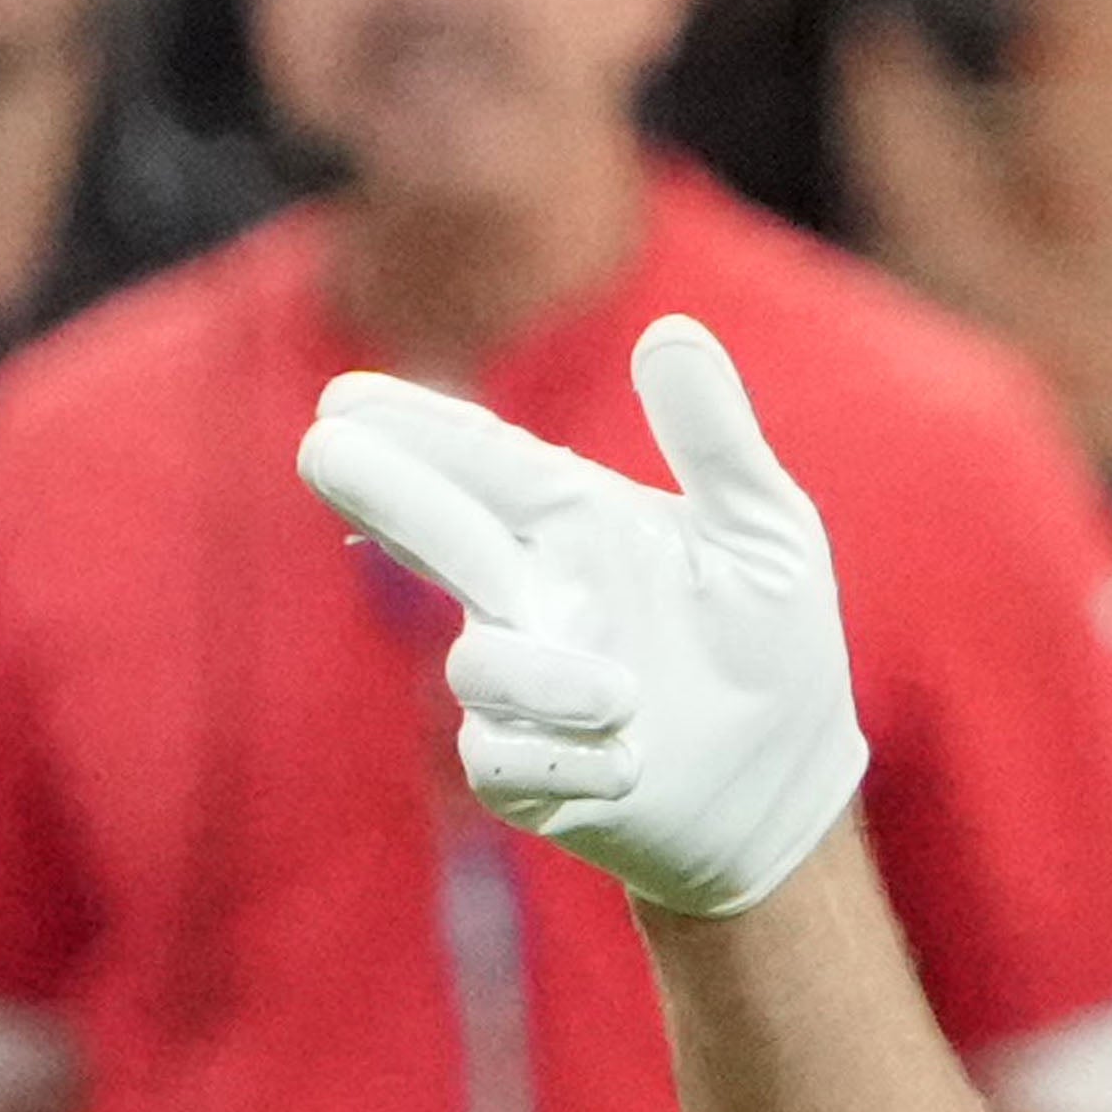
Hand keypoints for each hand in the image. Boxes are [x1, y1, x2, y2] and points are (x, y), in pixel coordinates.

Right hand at [295, 318, 870, 920]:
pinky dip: (562, 761)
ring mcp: (524, 687)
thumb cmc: (770, 643)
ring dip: (540, 677)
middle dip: (385, 493)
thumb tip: (672, 330)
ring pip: (481, 666)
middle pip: (438, 532)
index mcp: (573, 523)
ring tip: (623, 696)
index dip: (416, 427)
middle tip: (324, 449)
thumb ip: (718, 441)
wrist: (787, 782)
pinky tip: (626, 766)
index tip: (347, 398)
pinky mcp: (532, 772)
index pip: (484, 462)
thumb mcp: (768, 533)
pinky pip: (505, 762)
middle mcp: (530, 595)